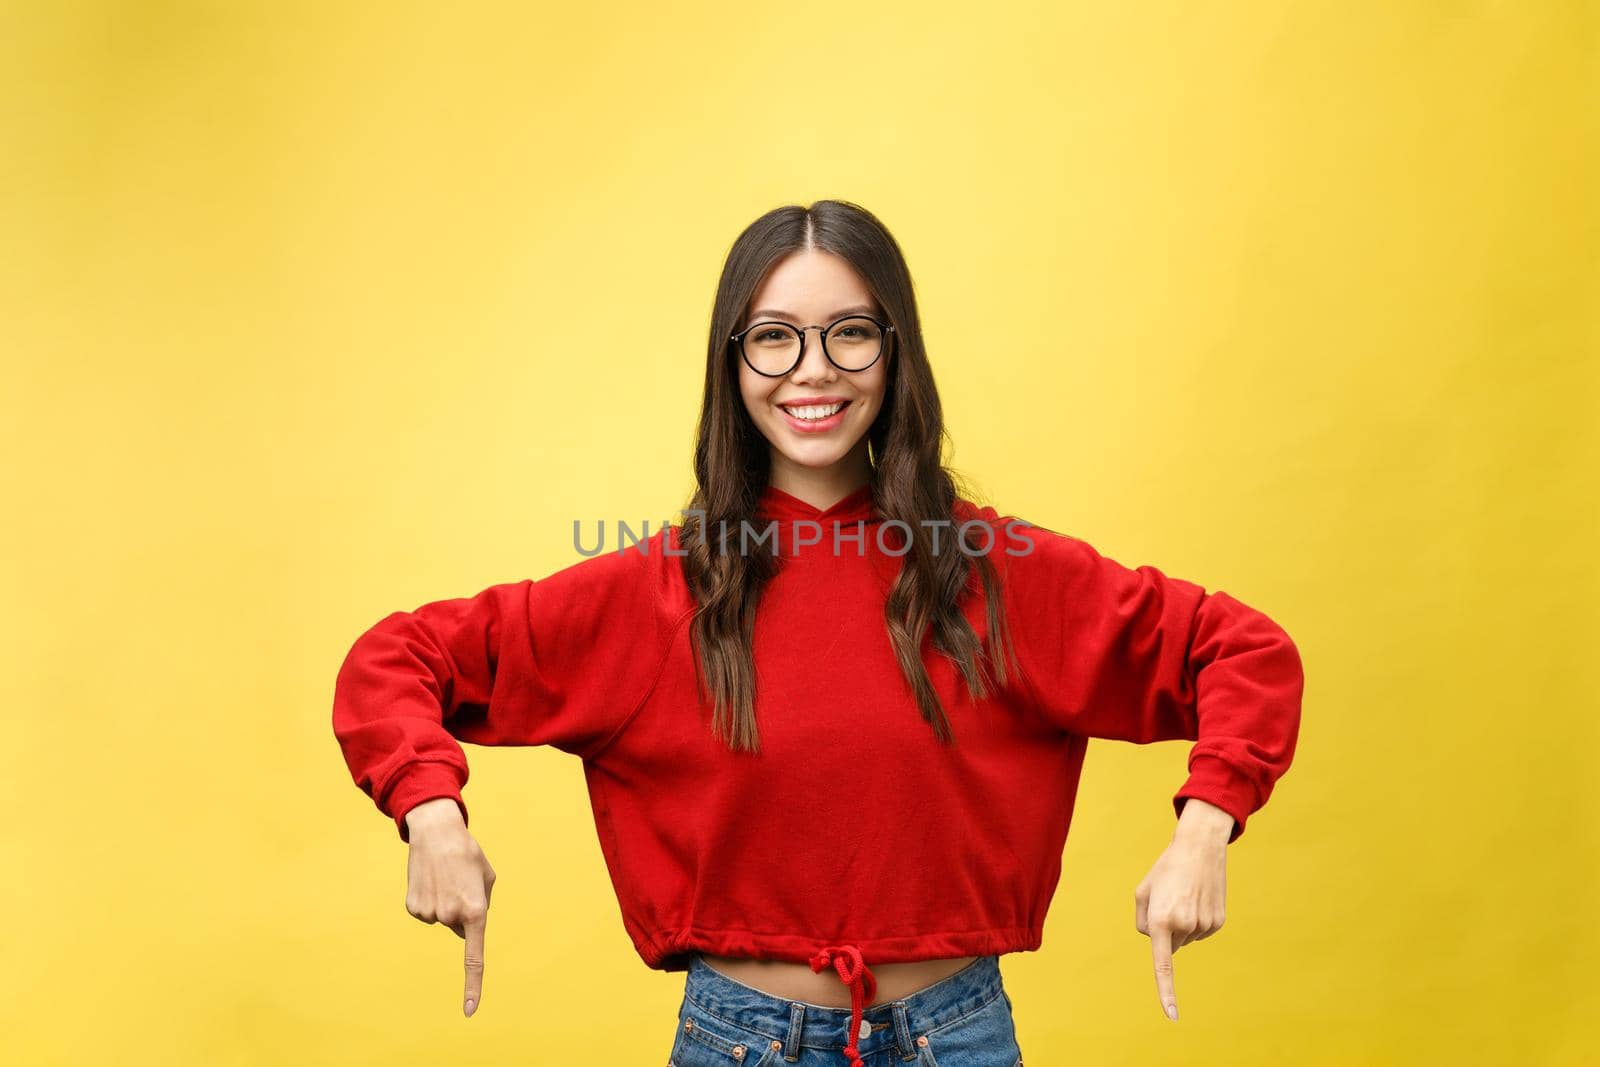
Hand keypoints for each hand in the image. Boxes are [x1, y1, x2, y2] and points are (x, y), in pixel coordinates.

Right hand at [403, 798, 496, 1016]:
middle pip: (460, 927)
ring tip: (445, 877)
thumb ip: (483, 905)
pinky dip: (429, 899)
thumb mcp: (487, 877)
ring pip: (443, 920)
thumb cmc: (467, 853)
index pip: (474, 957)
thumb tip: (466, 926)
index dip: (473, 985)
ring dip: (445, 902)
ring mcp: (430, 914)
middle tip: (459, 882)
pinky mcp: (413, 908)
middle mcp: (452, 916)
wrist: (436, 832)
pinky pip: (427, 913)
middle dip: (462, 909)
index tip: (470, 1010)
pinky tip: (430, 880)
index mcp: (476, 910)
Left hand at [1134, 799, 1231, 1020]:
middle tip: (1170, 900)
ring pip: (1185, 939)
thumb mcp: (1143, 892)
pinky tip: (1198, 899)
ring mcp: (1203, 926)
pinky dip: (1196, 921)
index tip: (1171, 1016)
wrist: (1199, 849)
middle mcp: (1184, 926)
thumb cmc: (1165, 870)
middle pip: (1168, 945)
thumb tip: (1157, 943)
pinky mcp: (1218, 922)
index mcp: (1160, 920)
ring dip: (1182, 924)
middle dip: (1166, 930)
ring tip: (1184, 896)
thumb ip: (1143, 923)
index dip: (1165, 992)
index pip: (1162, 965)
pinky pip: (1200, 932)